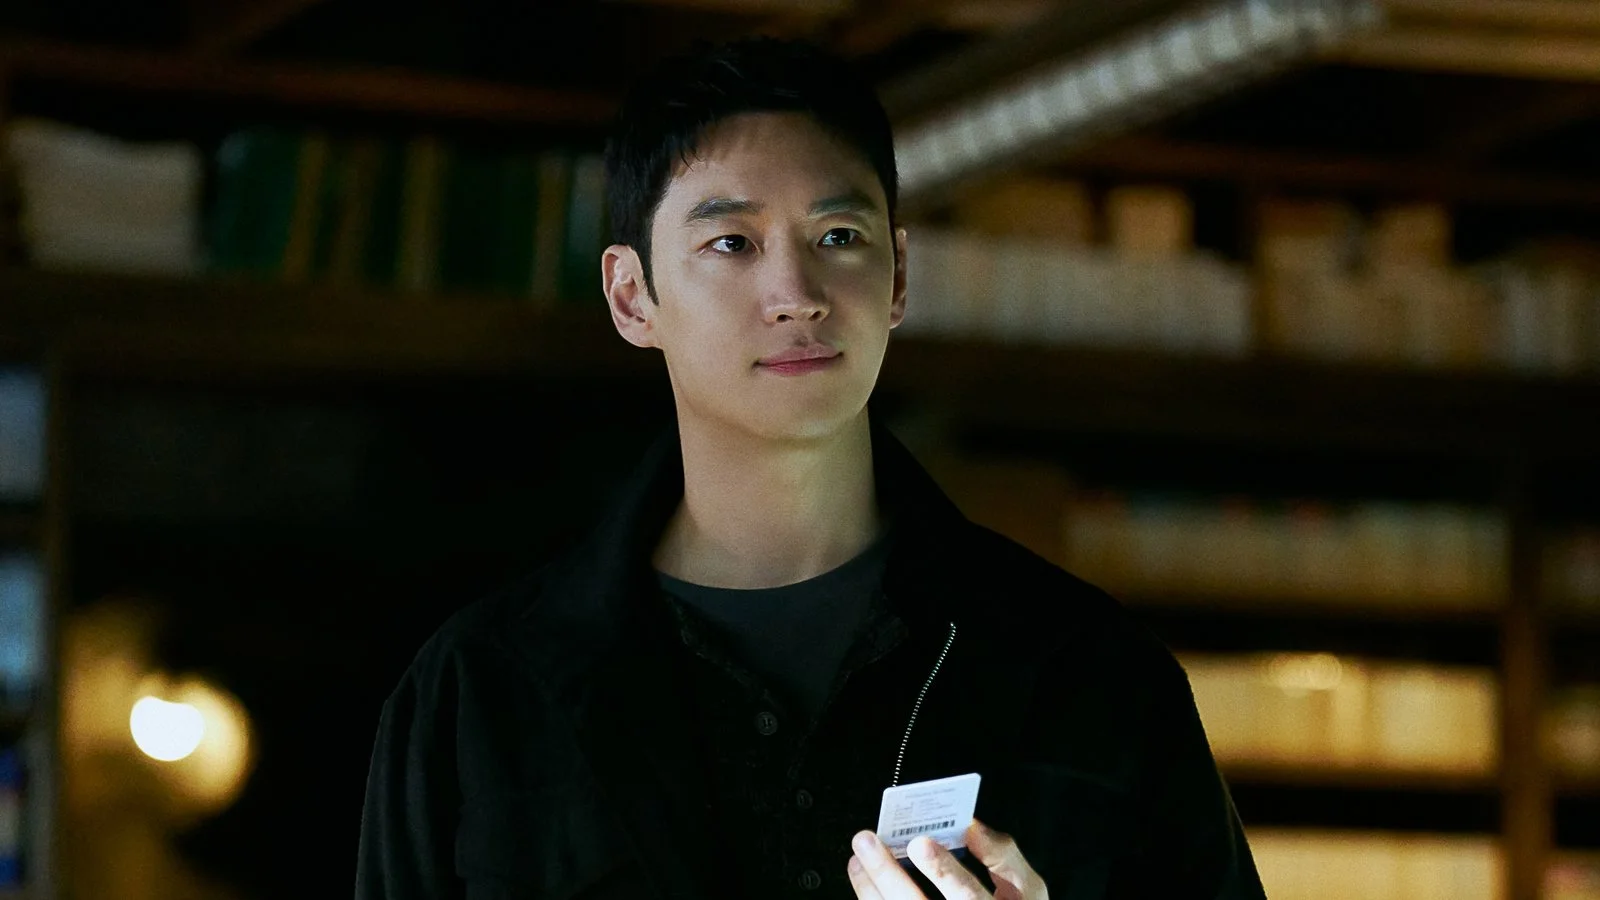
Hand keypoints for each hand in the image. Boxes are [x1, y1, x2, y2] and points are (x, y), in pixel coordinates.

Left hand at [846, 820, 1047, 899]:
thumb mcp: (1027, 890)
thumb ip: (1003, 856)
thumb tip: (969, 825)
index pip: (968, 897)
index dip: (944, 871)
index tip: (920, 843)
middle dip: (889, 874)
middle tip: (867, 843)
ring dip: (870, 890)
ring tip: (858, 860)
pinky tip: (866, 886)